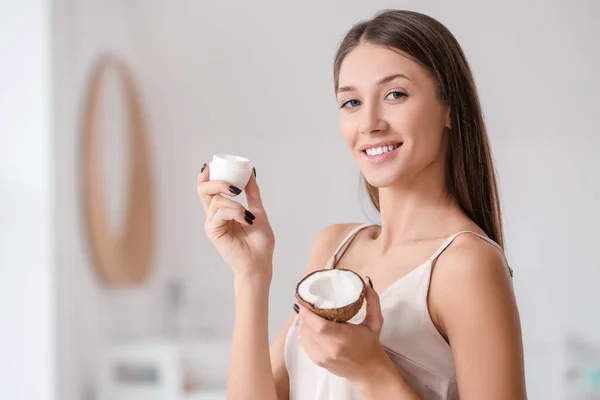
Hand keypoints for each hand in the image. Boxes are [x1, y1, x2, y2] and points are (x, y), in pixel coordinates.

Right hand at [197, 164, 274, 279]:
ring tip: (248, 217)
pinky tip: (245, 220)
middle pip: (204, 190)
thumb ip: (252, 193)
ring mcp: (212, 224)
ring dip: (235, 204)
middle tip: (234, 187)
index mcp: (222, 211)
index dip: (206, 176)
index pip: (208, 190)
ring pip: (216, 200)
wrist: (260, 263)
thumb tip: (251, 172)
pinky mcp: (213, 232)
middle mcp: (214, 216)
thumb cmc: (260, 243)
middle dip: (217, 182)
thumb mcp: (258, 211)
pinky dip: (235, 212)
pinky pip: (220, 212)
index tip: (210, 165)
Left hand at [297, 279, 388, 383]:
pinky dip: (304, 334)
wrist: (369, 372)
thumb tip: (366, 281)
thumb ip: (373, 301)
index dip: (308, 314)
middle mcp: (331, 350)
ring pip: (304, 337)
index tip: (304, 303)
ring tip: (308, 314)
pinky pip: (304, 345)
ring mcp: (322, 358)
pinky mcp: (318, 362)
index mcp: (344, 339)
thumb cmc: (371, 345)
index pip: (320, 327)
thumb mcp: (375, 322)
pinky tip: (309, 326)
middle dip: (305, 315)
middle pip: (309, 329)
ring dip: (303, 324)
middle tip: (308, 304)